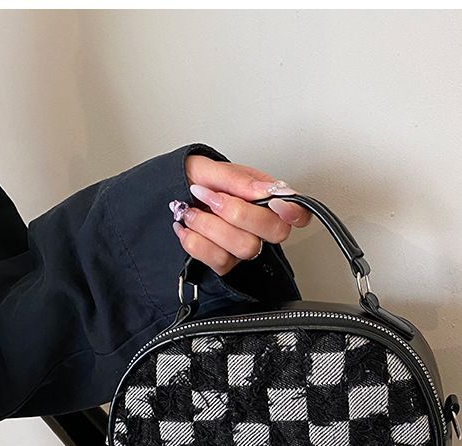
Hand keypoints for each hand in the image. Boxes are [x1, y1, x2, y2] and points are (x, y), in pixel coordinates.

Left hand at [171, 155, 311, 274]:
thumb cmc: (190, 179)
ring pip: (246, 247)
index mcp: (265, 197)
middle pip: (275, 232)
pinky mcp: (225, 262)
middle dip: (238, 214)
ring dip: (210, 227)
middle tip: (211, 197)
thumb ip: (238, 180)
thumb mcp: (210, 168)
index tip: (278, 205)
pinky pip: (220, 261)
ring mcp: (244, 245)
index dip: (295, 212)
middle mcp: (260, 224)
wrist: (163, 197)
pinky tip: (186, 227)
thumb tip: (266, 190)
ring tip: (190, 211)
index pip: (298, 211)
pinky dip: (197, 243)